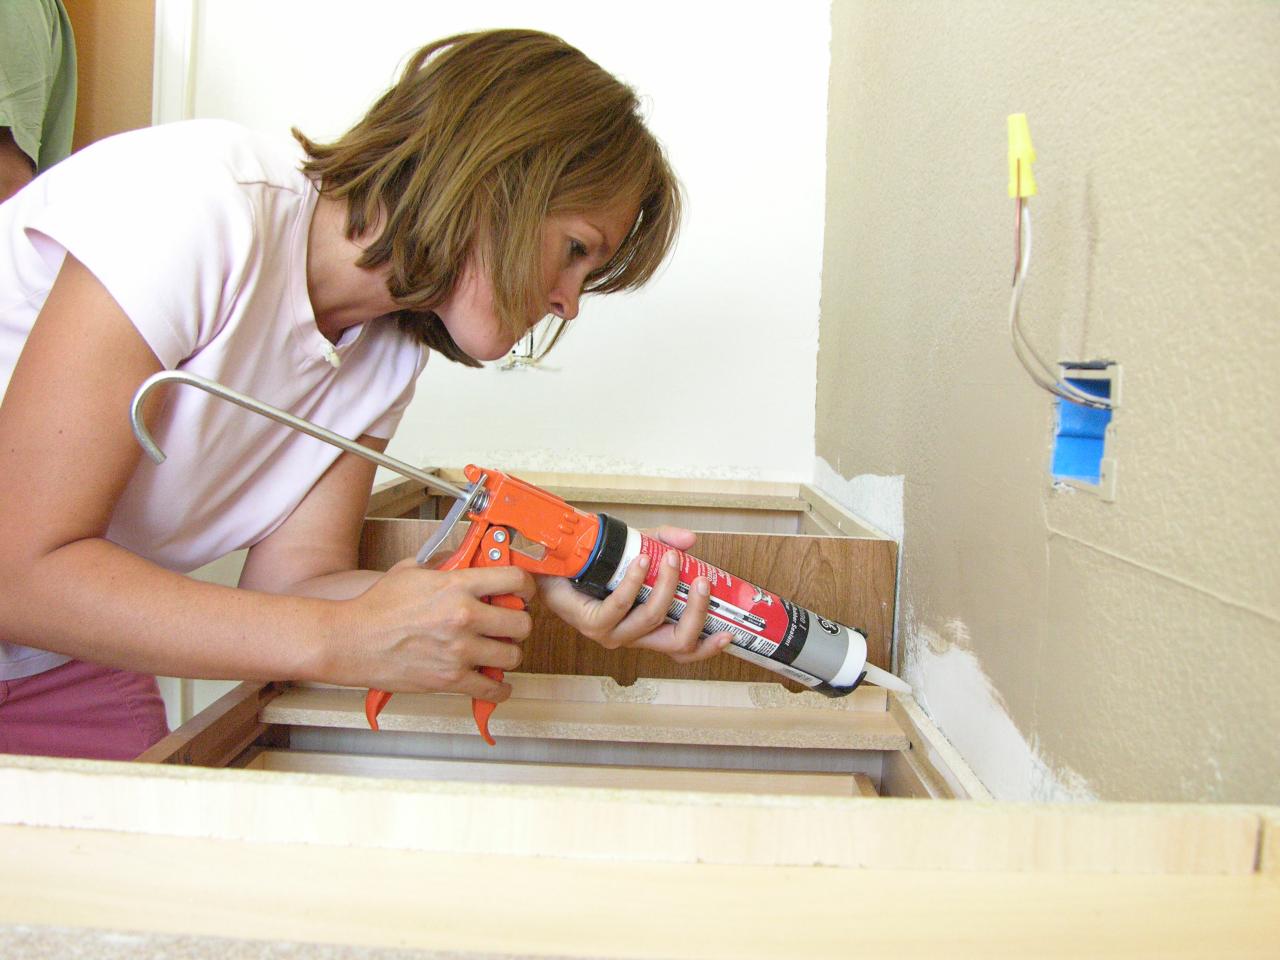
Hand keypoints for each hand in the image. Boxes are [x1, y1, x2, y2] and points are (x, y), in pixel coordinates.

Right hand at [337, 558, 534, 701]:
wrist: (351, 642)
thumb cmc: (376, 607)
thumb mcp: (412, 570)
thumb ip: (445, 564)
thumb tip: (467, 559)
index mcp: (456, 586)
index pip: (515, 579)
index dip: (526, 586)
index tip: (523, 592)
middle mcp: (463, 617)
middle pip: (522, 623)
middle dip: (518, 623)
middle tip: (508, 624)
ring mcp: (459, 651)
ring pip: (513, 656)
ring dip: (508, 654)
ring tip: (496, 650)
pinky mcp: (450, 680)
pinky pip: (493, 689)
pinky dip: (498, 688)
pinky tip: (494, 681)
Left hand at [536, 525, 731, 663]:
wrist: (554, 564)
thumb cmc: (596, 564)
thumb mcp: (638, 549)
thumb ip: (664, 541)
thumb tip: (690, 539)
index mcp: (647, 628)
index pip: (682, 649)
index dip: (708, 646)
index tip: (730, 632)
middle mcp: (632, 637)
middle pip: (676, 641)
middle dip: (695, 610)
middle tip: (702, 581)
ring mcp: (611, 634)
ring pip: (652, 618)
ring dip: (665, 587)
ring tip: (668, 559)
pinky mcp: (591, 623)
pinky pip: (621, 605)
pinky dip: (634, 582)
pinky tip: (640, 563)